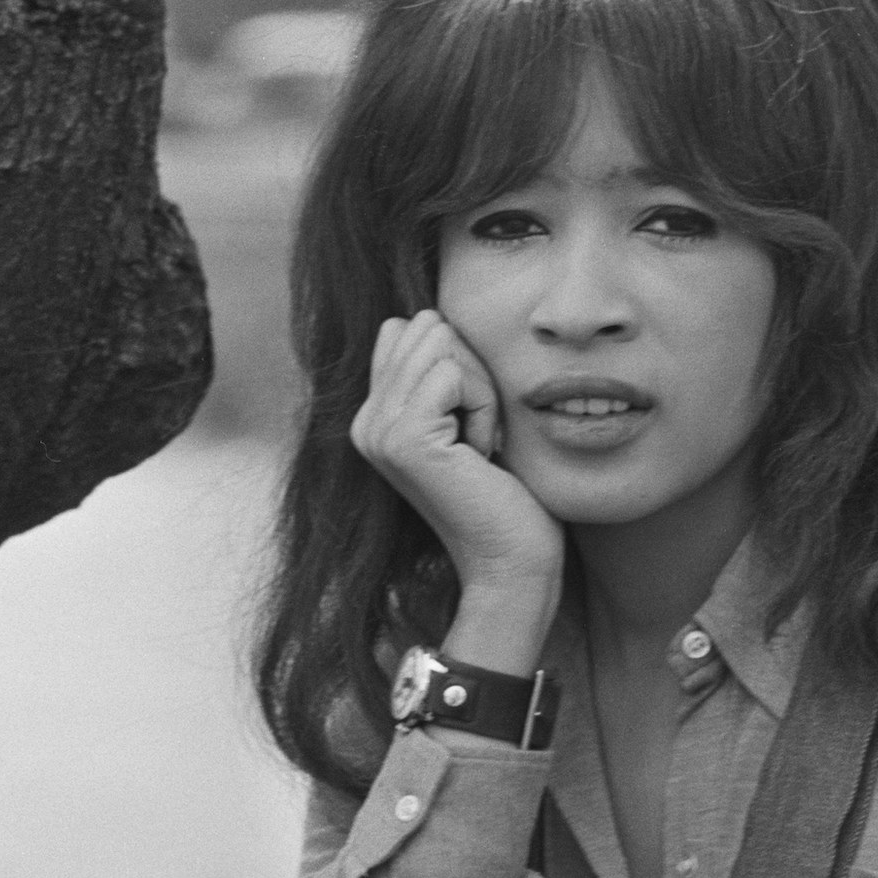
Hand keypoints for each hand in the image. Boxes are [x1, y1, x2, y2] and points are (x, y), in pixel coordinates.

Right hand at [352, 313, 563, 643]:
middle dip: (473, 375)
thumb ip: (439, 371)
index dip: (460, 365)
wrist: (512, 561)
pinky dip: (485, 408)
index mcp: (373, 416)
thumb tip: (421, 316)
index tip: (471, 426)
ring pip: (443, 346)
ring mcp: (377, 431)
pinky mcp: (403, 438)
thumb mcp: (468, 418)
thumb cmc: (505, 494)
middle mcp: (364, 423)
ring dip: (481, 392)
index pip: (409, 329)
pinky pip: (455, 374)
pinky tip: (482, 454)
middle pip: (428, 330)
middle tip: (479, 438)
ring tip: (480, 447)